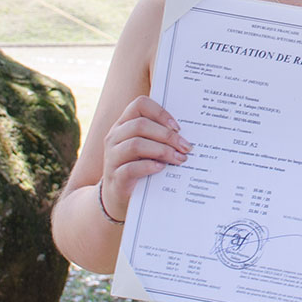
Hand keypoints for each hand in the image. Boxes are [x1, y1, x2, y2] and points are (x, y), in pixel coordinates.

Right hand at [100, 95, 190, 220]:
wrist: (121, 196)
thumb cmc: (141, 166)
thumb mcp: (149, 147)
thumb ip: (161, 137)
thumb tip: (189, 134)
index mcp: (125, 124)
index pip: (140, 105)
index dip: (161, 112)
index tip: (178, 127)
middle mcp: (115, 137)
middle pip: (140, 125)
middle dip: (168, 135)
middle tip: (187, 147)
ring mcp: (112, 157)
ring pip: (135, 144)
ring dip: (162, 150)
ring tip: (179, 159)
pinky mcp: (115, 177)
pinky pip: (130, 168)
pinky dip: (149, 166)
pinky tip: (162, 168)